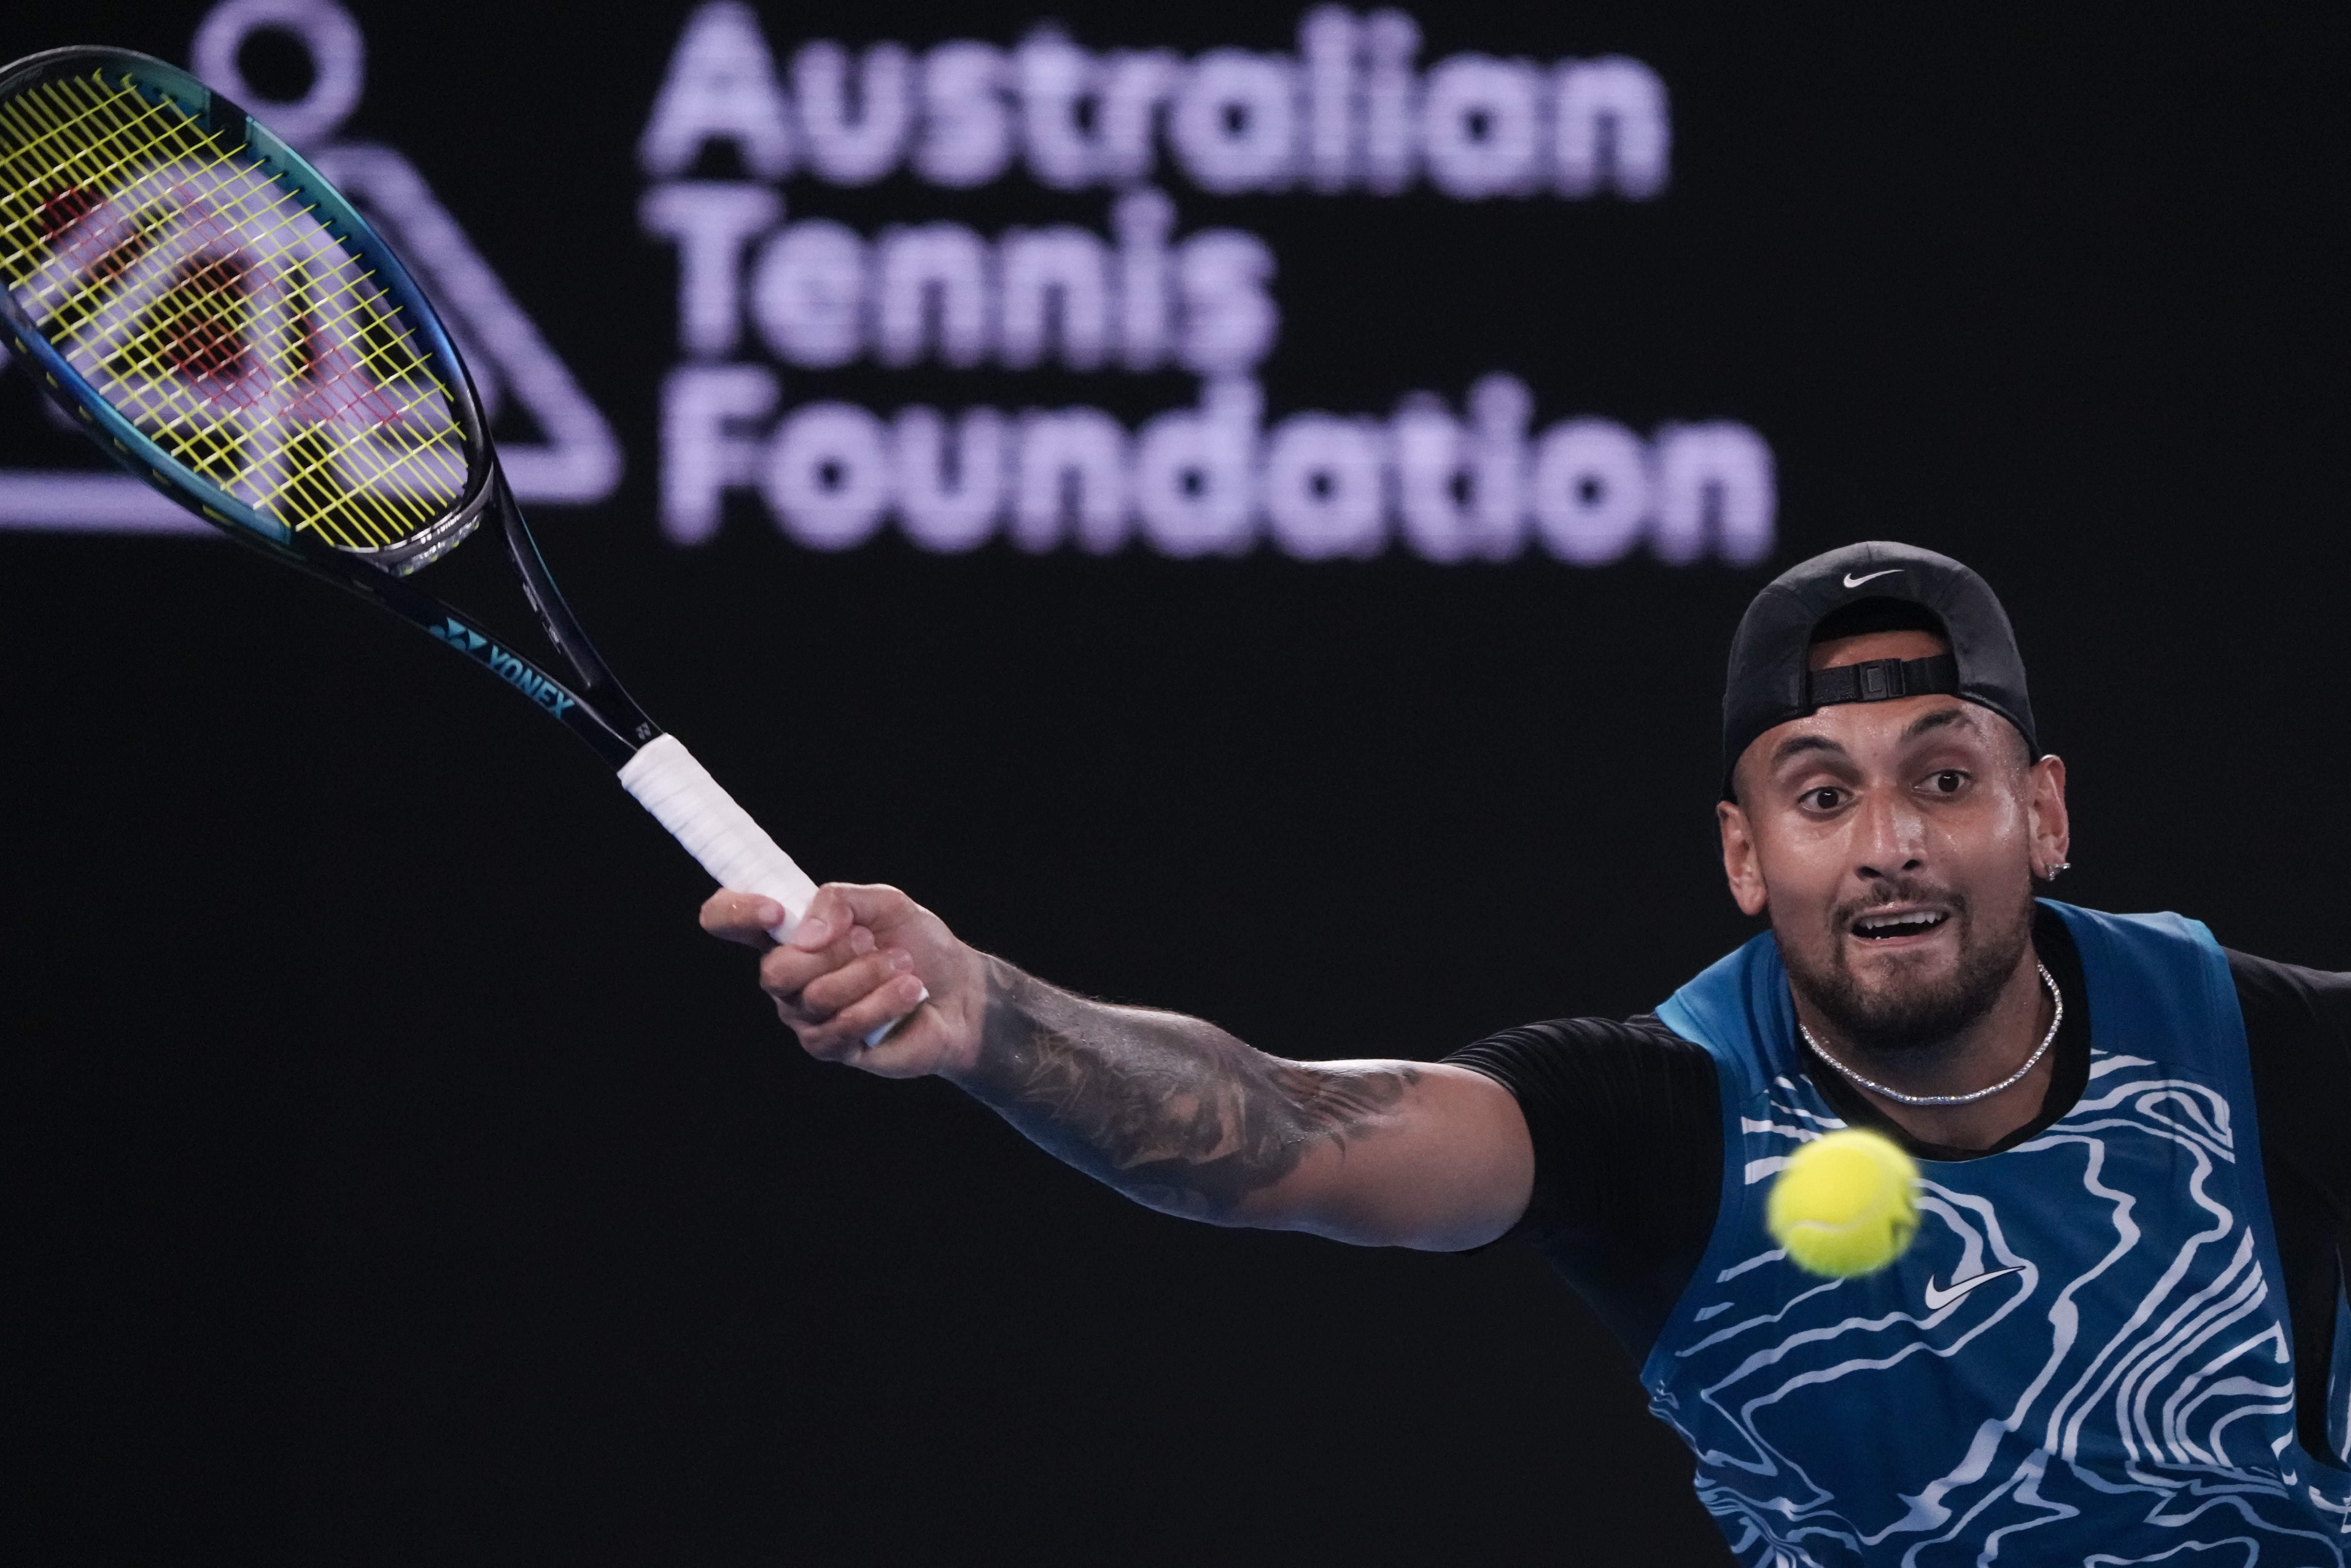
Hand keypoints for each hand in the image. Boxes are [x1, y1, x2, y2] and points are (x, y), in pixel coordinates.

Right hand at [699, 883, 987, 1077]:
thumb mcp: (885, 903)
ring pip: (815, 998)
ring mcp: (805, 1017)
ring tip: (904, 965)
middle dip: (834, 952)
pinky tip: (910, 991)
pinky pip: (843, 1028)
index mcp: (787, 934)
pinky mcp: (833, 1048)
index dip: (734, 913)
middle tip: (873, 941)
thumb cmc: (916, 944)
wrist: (959, 991)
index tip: (774, 911)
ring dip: (868, 974)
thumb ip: (841, 900)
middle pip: (775, 971)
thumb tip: (805, 932)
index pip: (727, 919)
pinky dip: (883, 1002)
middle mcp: (786, 978)